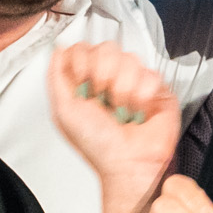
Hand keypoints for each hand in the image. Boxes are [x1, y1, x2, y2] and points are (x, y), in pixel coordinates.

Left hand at [50, 42, 181, 212]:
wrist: (129, 163)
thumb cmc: (98, 146)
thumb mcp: (64, 112)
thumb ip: (56, 77)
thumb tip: (57, 50)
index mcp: (85, 81)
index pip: (82, 48)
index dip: (81, 63)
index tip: (82, 85)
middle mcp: (109, 78)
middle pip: (106, 48)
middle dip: (102, 76)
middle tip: (103, 100)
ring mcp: (134, 81)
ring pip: (130, 59)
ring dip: (123, 90)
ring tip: (123, 110)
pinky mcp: (157, 88)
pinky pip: (150, 74)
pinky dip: (143, 97)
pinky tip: (139, 111)